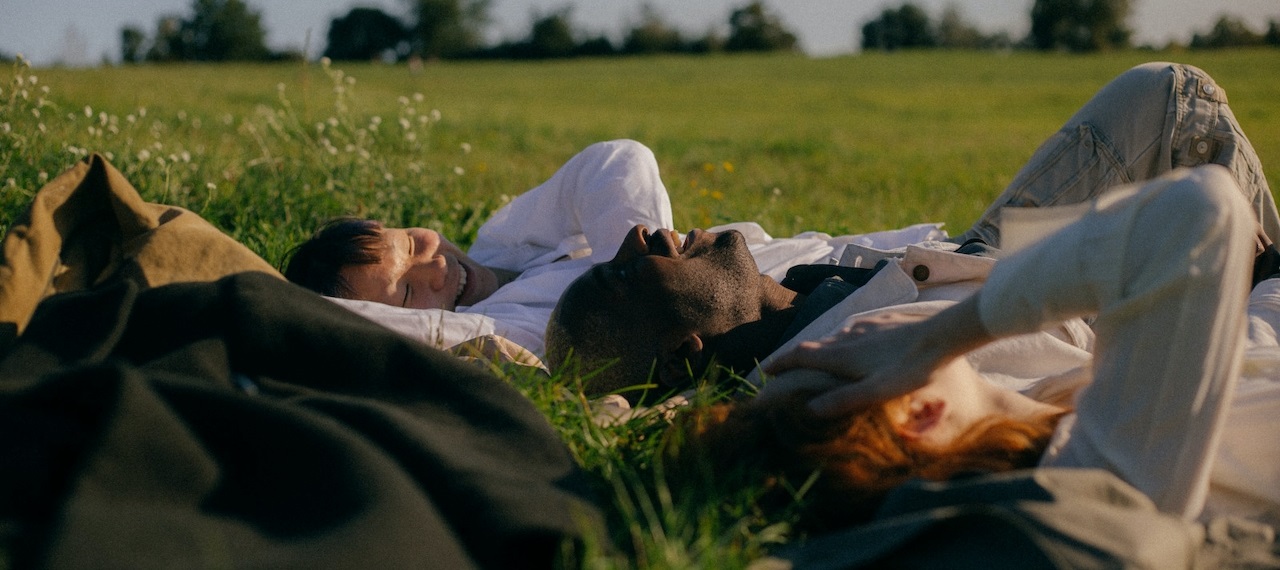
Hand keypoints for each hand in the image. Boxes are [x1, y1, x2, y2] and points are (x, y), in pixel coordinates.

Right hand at [764, 295, 993, 418]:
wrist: (944, 335)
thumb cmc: (911, 368)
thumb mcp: (877, 391)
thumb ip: (843, 400)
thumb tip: (809, 408)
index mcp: (842, 355)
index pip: (801, 355)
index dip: (782, 362)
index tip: (767, 369)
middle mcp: (848, 336)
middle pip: (814, 345)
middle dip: (797, 356)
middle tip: (788, 367)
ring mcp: (867, 326)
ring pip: (836, 337)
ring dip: (822, 348)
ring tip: (821, 359)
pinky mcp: (884, 320)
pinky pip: (856, 330)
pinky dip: (846, 340)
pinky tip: (858, 345)